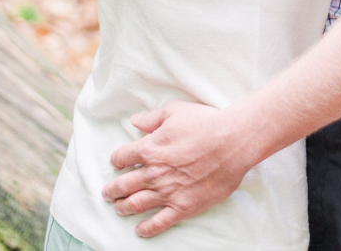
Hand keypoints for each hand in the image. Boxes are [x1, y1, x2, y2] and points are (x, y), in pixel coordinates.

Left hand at [103, 100, 249, 236]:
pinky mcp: (183, 206)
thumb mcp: (176, 111)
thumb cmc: (205, 123)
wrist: (232, 142)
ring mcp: (167, 192)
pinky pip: (159, 222)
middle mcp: (154, 173)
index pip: (123, 157)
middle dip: (113, 190)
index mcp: (150, 148)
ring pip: (136, 204)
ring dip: (124, 207)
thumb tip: (135, 121)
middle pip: (124, 184)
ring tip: (119, 208)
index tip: (116, 163)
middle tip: (108, 193)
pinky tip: (140, 230)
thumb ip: (152, 118)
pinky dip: (147, 228)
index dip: (117, 160)